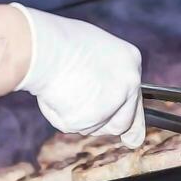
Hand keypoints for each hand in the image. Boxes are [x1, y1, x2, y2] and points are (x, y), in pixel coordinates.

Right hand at [11, 4, 144, 148]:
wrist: (44, 50)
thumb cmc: (60, 42)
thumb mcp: (91, 50)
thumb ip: (102, 73)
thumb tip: (96, 91)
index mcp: (130, 61)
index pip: (136, 97)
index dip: (130, 118)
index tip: (132, 138)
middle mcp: (128, 85)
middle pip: (121, 123)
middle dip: (104, 124)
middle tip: (86, 117)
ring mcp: (111, 105)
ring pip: (93, 126)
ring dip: (79, 116)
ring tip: (63, 89)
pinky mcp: (90, 121)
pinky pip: (72, 125)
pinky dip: (60, 115)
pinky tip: (55, 96)